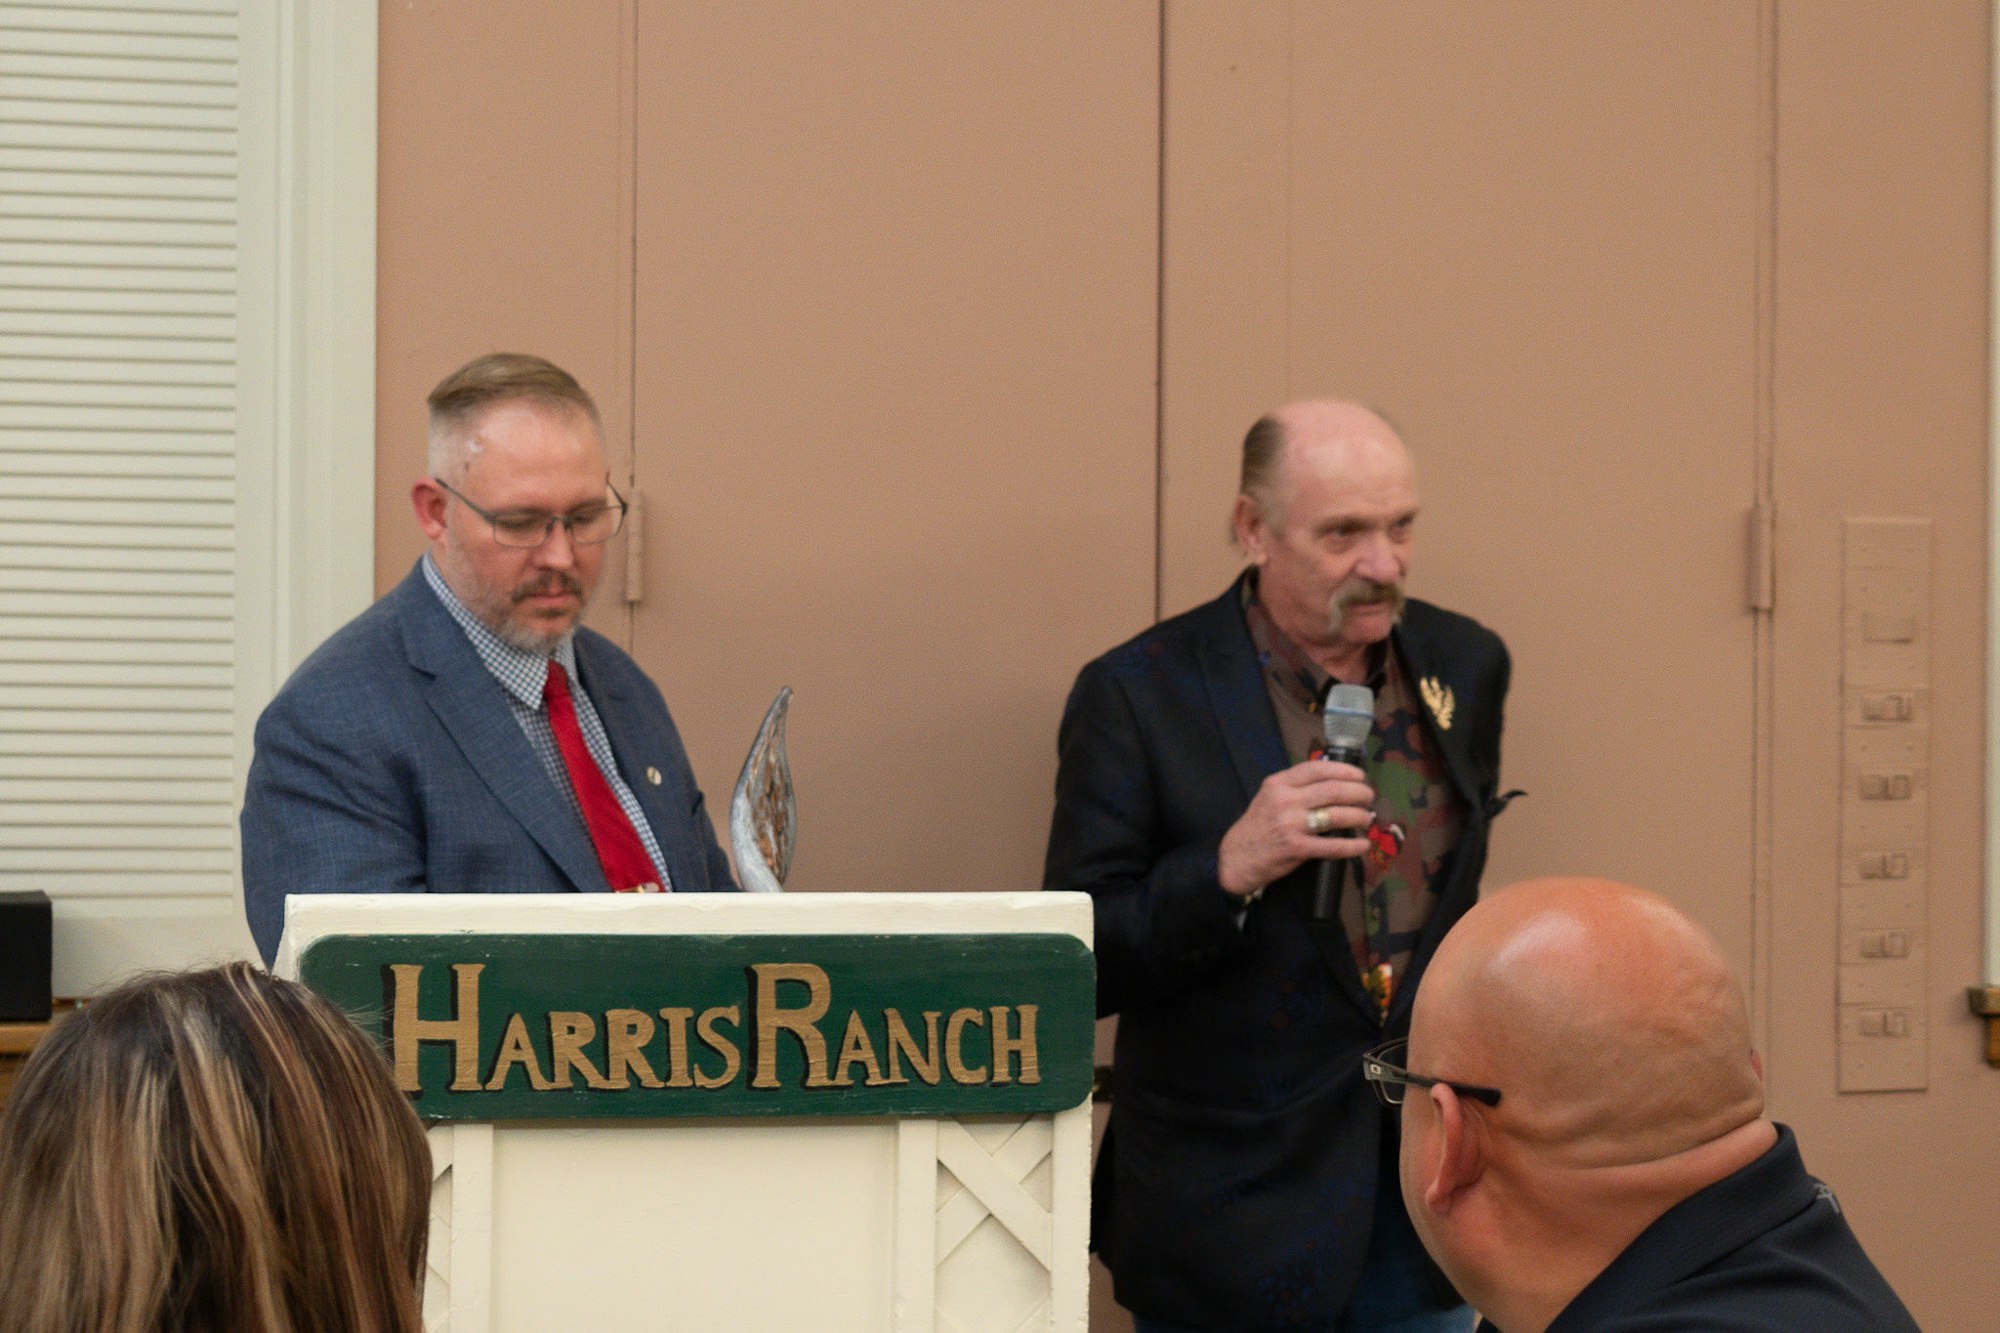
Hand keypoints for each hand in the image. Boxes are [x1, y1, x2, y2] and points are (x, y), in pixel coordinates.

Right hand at [1217, 759, 1372, 897]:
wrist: (1237, 857)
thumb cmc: (1258, 825)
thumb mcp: (1270, 796)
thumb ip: (1295, 786)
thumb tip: (1333, 779)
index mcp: (1279, 783)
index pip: (1318, 769)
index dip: (1345, 770)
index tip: (1360, 775)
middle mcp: (1285, 800)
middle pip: (1333, 790)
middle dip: (1358, 792)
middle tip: (1368, 797)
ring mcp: (1291, 824)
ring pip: (1336, 815)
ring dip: (1359, 816)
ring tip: (1366, 818)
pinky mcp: (1297, 848)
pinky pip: (1332, 846)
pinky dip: (1352, 846)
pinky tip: (1362, 845)